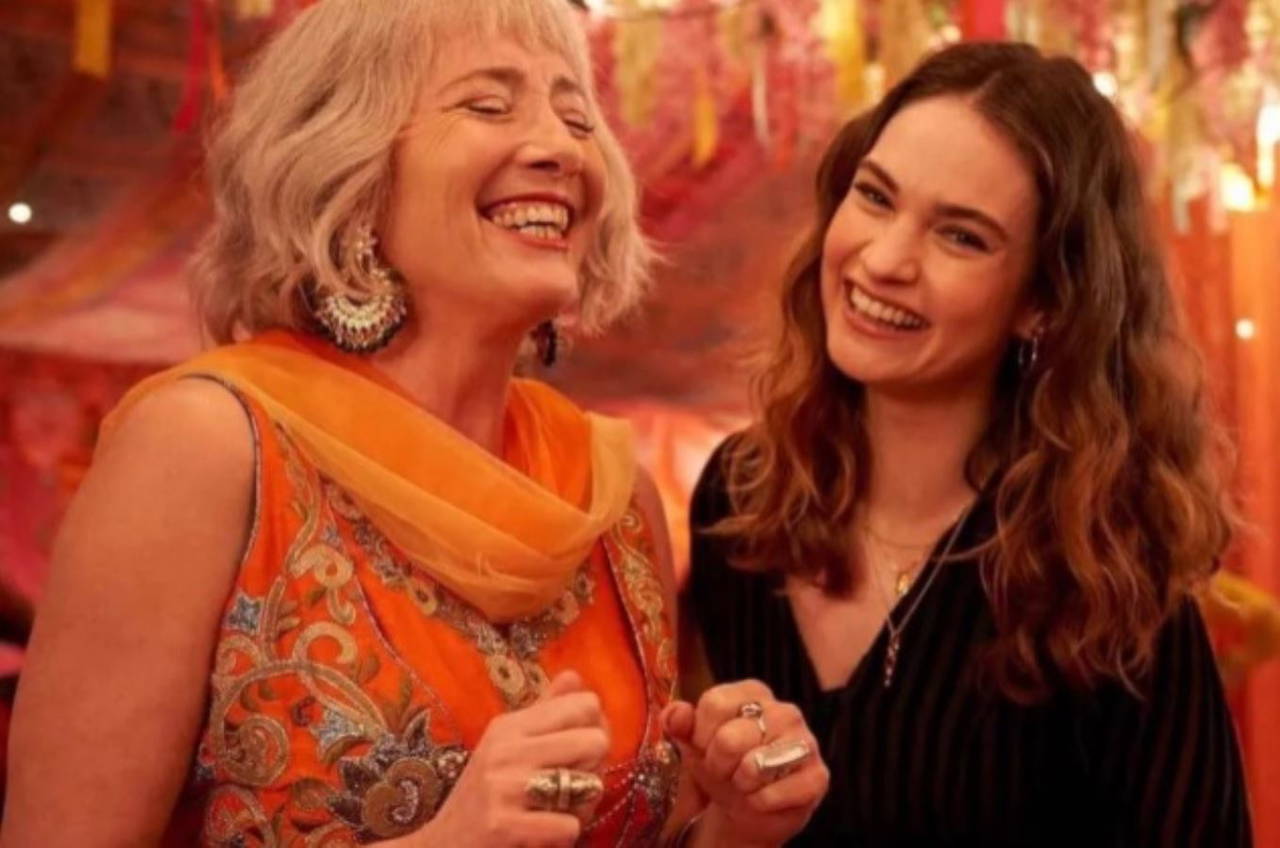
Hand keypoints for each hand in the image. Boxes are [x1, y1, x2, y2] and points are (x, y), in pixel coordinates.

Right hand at [402, 670, 609, 847]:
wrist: (441, 845)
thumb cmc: (483, 794)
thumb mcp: (506, 745)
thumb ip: (544, 711)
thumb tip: (575, 676)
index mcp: (509, 726)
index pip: (584, 705)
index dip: (595, 728)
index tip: (579, 750)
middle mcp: (506, 750)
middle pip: (595, 741)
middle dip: (595, 768)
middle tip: (573, 785)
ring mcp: (504, 788)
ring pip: (589, 784)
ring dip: (583, 805)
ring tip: (559, 810)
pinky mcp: (504, 826)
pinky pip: (570, 825)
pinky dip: (564, 835)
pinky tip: (544, 834)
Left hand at [663, 680, 827, 847]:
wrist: (748, 806)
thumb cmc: (722, 764)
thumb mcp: (694, 742)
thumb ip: (680, 723)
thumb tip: (675, 714)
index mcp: (753, 692)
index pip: (715, 703)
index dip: (700, 735)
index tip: (703, 747)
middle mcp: (785, 710)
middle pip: (730, 738)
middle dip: (718, 764)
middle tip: (724, 770)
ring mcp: (806, 742)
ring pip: (755, 765)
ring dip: (739, 784)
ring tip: (743, 783)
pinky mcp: (818, 776)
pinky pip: (776, 793)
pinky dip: (758, 803)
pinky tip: (760, 799)